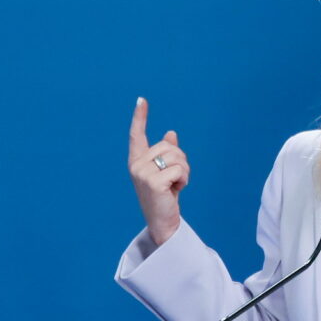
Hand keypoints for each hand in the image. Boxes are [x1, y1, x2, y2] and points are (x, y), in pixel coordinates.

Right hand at [128, 97, 189, 245]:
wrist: (163, 221)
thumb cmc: (164, 195)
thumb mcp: (165, 172)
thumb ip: (167, 153)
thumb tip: (171, 134)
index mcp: (137, 160)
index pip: (137, 135)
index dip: (139, 117)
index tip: (141, 100)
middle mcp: (136, 165)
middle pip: (169, 147)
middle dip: (180, 161)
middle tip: (175, 179)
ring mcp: (142, 174)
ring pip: (176, 157)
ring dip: (184, 171)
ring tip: (175, 185)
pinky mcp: (153, 182)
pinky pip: (179, 169)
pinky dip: (184, 179)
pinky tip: (177, 190)